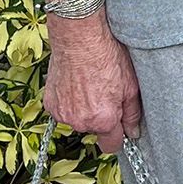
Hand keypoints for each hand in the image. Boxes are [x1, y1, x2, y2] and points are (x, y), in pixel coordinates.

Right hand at [43, 15, 142, 153]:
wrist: (78, 38)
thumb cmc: (107, 56)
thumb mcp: (131, 86)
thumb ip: (132, 114)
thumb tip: (133, 132)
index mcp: (103, 120)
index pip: (111, 145)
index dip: (117, 135)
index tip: (119, 125)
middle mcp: (80, 121)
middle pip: (94, 130)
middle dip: (100, 117)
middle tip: (104, 92)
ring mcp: (62, 113)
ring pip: (78, 119)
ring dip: (83, 109)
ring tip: (89, 85)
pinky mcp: (50, 104)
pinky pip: (63, 110)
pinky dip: (69, 101)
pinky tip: (75, 83)